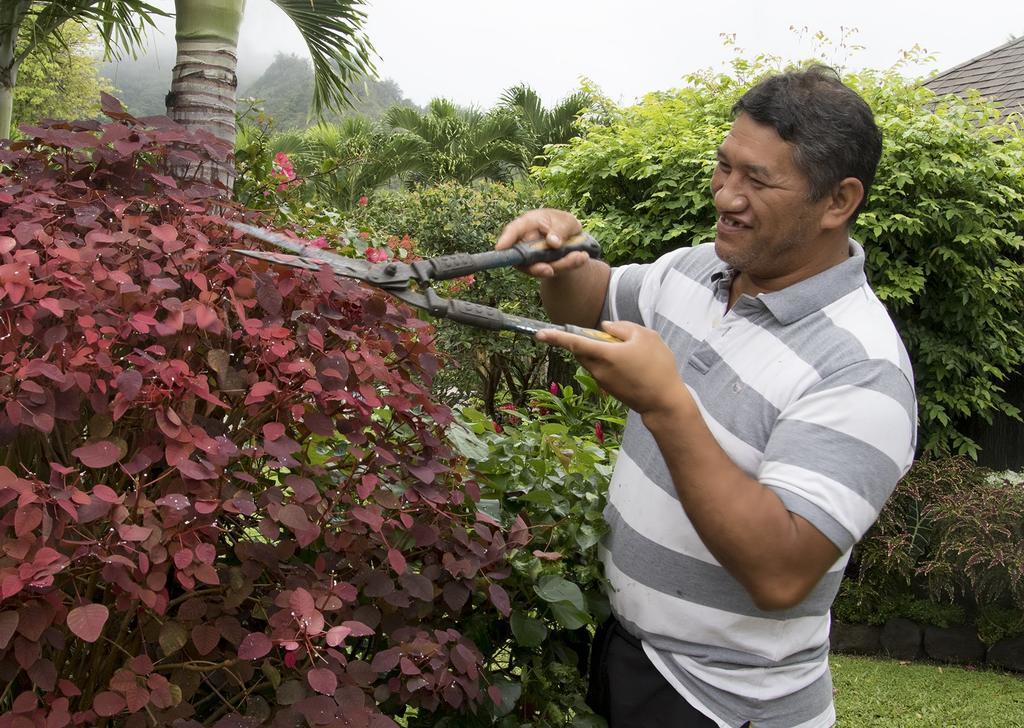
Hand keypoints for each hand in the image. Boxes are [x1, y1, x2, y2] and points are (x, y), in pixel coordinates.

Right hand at [496, 208, 589, 278]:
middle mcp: (525, 243)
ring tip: (580, 257)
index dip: (505, 239)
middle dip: (536, 266)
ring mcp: (532, 258)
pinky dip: (569, 266)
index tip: (500, 248)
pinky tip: (582, 258)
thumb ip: (560, 229)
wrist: (573, 241)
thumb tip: (552, 242)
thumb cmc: (563, 224)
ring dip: (559, 266)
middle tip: (550, 270)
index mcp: (528, 224)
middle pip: (524, 257)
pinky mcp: (542, 268)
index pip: (513, 231)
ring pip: (539, 268)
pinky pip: (553, 271)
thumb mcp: (566, 221)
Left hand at [536, 320, 692, 417]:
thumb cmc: (658, 367)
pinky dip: (609, 362)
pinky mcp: (608, 388)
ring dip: (601, 352)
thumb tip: (604, 327)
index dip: (555, 337)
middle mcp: (598, 369)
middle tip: (614, 338)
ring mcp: (602, 380)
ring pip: (592, 360)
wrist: (664, 402)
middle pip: (582, 350)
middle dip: (588, 341)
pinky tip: (632, 364)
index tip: (539, 334)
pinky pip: (601, 369)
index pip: (574, 343)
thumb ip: (622, 328)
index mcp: (604, 354)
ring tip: (630, 352)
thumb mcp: (645, 337)